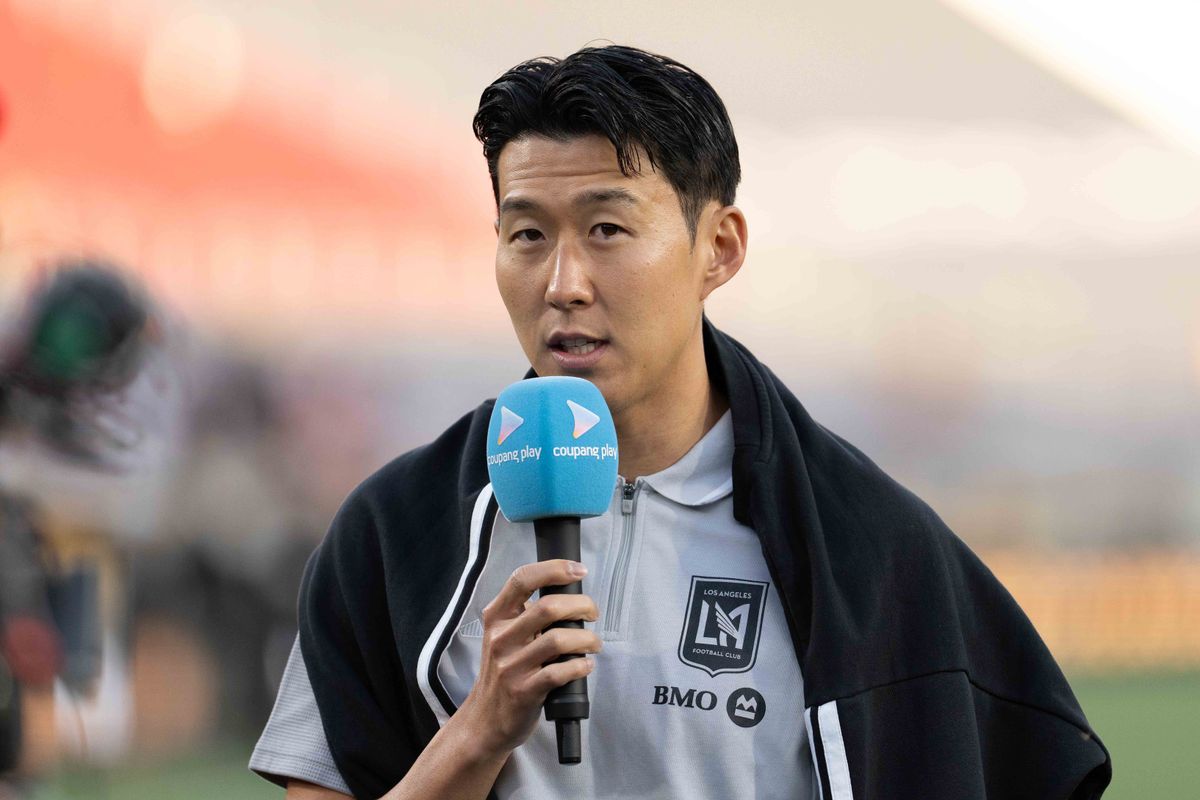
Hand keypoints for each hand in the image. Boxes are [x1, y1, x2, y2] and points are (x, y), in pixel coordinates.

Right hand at [455, 559, 600, 758]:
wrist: (484, 721)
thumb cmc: (503, 673)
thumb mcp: (503, 637)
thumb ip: (526, 615)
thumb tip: (568, 594)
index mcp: (496, 617)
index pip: (522, 579)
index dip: (554, 569)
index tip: (579, 570)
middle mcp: (500, 638)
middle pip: (549, 607)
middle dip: (582, 606)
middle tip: (593, 614)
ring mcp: (510, 666)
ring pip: (559, 639)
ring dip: (587, 638)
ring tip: (594, 643)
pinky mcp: (523, 692)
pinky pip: (560, 671)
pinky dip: (581, 666)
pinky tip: (585, 665)